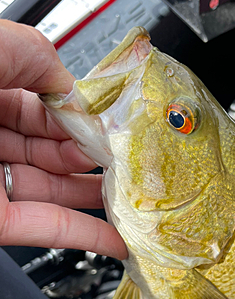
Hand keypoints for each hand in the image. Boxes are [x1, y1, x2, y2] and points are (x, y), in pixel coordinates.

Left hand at [0, 20, 126, 259]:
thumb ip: (41, 59)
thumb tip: (75, 94)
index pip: (46, 106)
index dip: (81, 118)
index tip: (110, 130)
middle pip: (52, 150)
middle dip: (91, 158)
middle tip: (123, 166)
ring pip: (52, 190)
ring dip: (93, 198)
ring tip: (130, 200)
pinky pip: (43, 226)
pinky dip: (81, 234)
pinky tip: (114, 239)